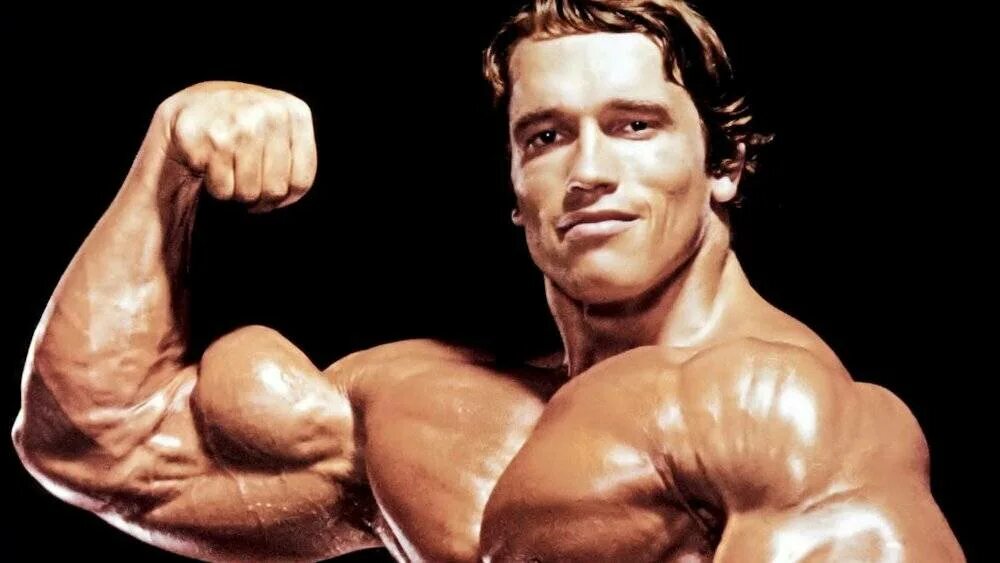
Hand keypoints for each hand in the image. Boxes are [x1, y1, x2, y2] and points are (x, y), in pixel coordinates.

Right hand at [156, 81, 316, 212]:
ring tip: (230, 169)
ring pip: (249, 193)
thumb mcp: (282, 130)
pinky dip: (217, 186)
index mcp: (295, 112)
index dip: (286, 197)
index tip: (271, 188)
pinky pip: (223, 189)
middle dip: (260, 197)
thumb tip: (291, 195)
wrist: (194, 107)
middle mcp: (269, 112)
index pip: (302, 181)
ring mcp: (238, 123)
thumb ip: (299, 156)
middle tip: (247, 182)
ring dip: (237, 192)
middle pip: (276, 190)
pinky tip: (212, 164)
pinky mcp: (209, 138)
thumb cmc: (245, 127)